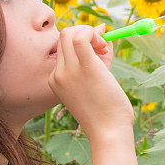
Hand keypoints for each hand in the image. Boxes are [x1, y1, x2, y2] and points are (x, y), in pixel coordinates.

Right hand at [48, 23, 133, 138]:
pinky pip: (82, 38)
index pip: (63, 47)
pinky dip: (93, 33)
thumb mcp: (98, 82)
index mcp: (56, 79)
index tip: (100, 47)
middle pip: (64, 36)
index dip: (82, 41)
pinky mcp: (86, 69)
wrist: (108, 132)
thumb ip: (100, 58)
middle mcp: (58, 74)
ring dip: (90, 32)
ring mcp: (69, 71)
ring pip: (70, 33)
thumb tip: (104, 35)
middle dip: (85, 33)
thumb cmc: (107, 112)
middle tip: (103, 47)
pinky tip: (104, 45)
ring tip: (104, 49)